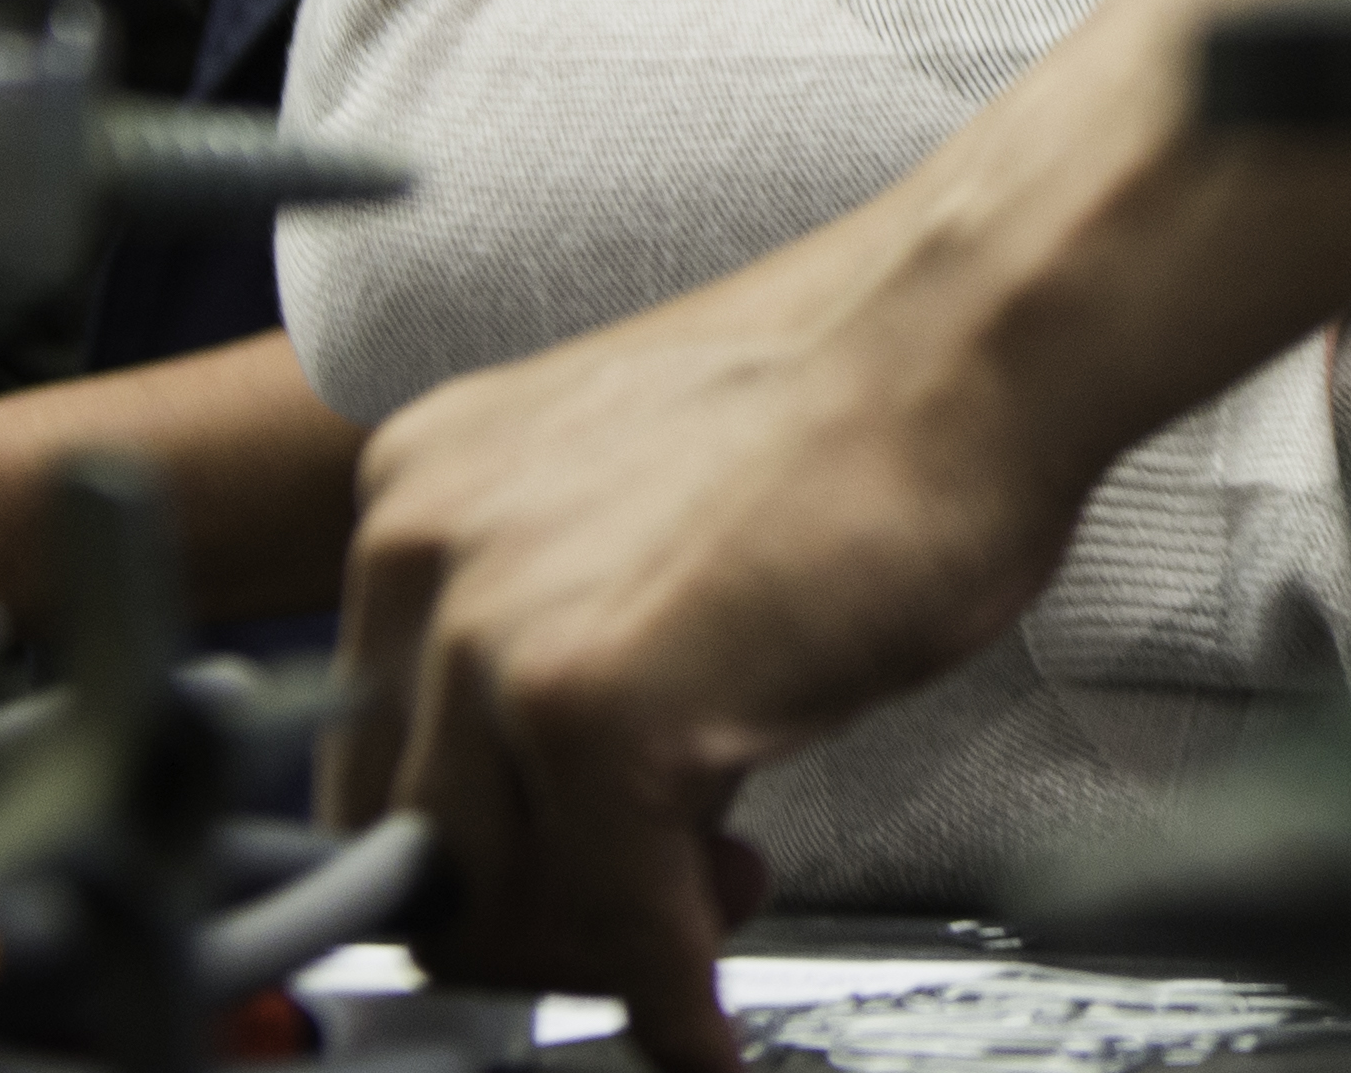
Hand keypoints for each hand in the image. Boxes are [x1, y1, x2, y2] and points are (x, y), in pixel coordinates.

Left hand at [327, 232, 1077, 1068]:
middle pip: (404, 843)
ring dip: (605, 946)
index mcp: (418, 492)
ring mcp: (499, 636)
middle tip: (651, 900)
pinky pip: (620, 930)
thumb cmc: (860, 412)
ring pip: (487, 905)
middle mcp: (422, 554)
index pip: (379, 746)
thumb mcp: (631, 500)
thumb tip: (543, 781)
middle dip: (531, 910)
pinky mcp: (598, 715)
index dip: (479, 839)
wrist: (971, 346)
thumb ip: (553, 612)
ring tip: (723, 891)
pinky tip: (711, 1019)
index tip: (563, 864)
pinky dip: (671, 1000)